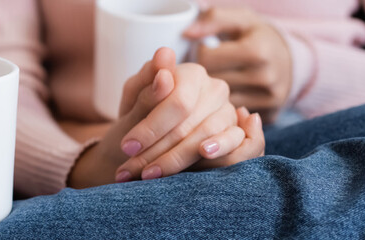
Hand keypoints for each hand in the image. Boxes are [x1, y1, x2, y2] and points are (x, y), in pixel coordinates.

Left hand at [113, 64, 241, 181]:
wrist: (147, 138)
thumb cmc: (139, 114)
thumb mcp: (133, 99)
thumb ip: (147, 85)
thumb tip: (164, 62)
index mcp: (192, 73)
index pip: (177, 103)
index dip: (151, 127)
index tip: (128, 147)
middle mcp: (216, 89)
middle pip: (189, 125)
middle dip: (156, 151)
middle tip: (129, 170)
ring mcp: (229, 112)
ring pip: (206, 139)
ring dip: (175, 161)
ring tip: (148, 174)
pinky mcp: (237, 134)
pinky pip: (237, 147)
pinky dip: (221, 153)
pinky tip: (204, 154)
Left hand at [184, 7, 291, 123]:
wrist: (292, 60)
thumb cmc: (259, 38)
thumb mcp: (240, 20)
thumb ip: (213, 20)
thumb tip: (187, 33)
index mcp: (257, 51)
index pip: (206, 59)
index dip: (199, 53)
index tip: (204, 51)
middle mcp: (266, 77)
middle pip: (212, 83)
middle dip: (203, 76)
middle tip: (206, 69)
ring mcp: (269, 99)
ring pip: (221, 103)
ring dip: (212, 94)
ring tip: (214, 82)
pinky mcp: (271, 115)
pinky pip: (235, 117)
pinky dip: (226, 109)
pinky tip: (224, 98)